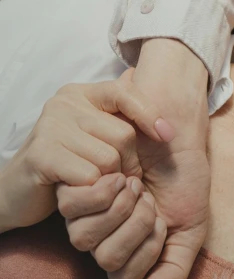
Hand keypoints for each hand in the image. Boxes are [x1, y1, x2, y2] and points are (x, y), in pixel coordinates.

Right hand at [0, 76, 172, 234]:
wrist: (20, 190)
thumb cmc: (67, 164)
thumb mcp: (94, 136)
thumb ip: (118, 115)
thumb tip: (147, 87)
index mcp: (80, 94)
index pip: (125, 93)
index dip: (150, 113)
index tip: (168, 135)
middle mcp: (64, 104)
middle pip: (123, 134)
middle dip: (129, 164)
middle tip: (120, 179)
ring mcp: (50, 127)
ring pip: (109, 158)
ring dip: (110, 181)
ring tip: (98, 186)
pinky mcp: (42, 154)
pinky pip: (89, 176)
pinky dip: (93, 192)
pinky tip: (81, 191)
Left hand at [59, 40, 210, 278]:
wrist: (175, 132)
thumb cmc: (184, 179)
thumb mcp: (191, 229)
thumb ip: (174, 269)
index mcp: (129, 251)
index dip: (145, 255)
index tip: (163, 223)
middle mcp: (103, 237)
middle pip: (105, 261)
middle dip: (136, 230)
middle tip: (150, 200)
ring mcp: (86, 214)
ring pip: (87, 242)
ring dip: (121, 214)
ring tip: (136, 186)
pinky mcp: (73, 187)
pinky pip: (74, 211)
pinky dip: (107, 195)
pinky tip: (123, 176)